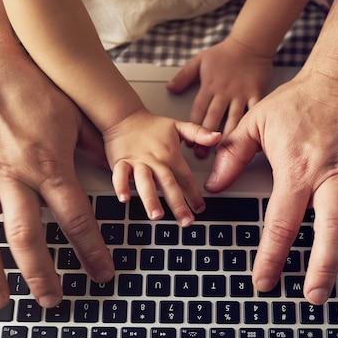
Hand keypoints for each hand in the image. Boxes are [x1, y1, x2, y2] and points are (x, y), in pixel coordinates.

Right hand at [0, 44, 113, 308]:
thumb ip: (92, 152)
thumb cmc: (32, 89)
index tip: (101, 274)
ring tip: (1, 302)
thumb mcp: (73, 118)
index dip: (91, 251)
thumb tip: (115, 172)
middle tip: (52, 300)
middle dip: (42, 275)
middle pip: (28, 237)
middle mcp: (13, 177)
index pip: (76, 219)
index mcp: (48, 165)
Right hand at [102, 108, 220, 225]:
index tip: (200, 209)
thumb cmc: (151, 126)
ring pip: (145, 182)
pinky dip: (121, 186)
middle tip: (185, 221)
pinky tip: (124, 199)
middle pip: (168, 184)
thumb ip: (198, 133)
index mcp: (170, 155)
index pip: (186, 178)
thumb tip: (218, 136)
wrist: (124, 116)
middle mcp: (155, 161)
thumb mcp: (178, 126)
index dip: (194, 195)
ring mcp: (137, 162)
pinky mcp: (120, 162)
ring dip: (150, 199)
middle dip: (177, 204)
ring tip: (156, 215)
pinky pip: (120, 175)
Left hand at [166, 36, 272, 156]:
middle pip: (213, 119)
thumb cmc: (224, 53)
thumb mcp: (199, 61)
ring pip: (233, 119)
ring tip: (223, 154)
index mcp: (209, 86)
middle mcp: (224, 92)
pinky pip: (254, 112)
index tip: (189, 143)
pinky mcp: (256, 94)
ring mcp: (241, 94)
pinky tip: (250, 139)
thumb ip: (184, 76)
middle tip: (202, 155)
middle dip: (206, 138)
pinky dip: (252, 125)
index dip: (192, 128)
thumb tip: (169, 88)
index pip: (198, 111)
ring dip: (227, 138)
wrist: (250, 43)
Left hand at [204, 63, 337, 304]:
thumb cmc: (302, 98)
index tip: (265, 282)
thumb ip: (233, 155)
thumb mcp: (258, 121)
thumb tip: (214, 185)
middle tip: (314, 296)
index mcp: (298, 169)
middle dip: (323, 269)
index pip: (281, 223)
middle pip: (332, 231)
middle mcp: (334, 175)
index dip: (271, 257)